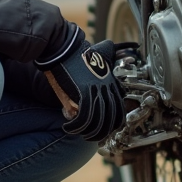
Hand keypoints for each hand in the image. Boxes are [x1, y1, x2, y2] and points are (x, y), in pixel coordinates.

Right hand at [35, 25, 125, 140]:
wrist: (62, 45)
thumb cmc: (71, 56)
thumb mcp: (86, 71)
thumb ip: (85, 91)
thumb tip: (74, 111)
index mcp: (110, 82)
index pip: (119, 110)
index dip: (112, 124)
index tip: (102, 130)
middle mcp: (107, 86)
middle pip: (111, 119)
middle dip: (101, 132)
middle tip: (89, 136)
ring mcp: (96, 89)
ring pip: (98, 121)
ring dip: (88, 132)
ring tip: (78, 133)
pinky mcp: (84, 90)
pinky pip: (84, 116)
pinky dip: (76, 126)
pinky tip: (69, 127)